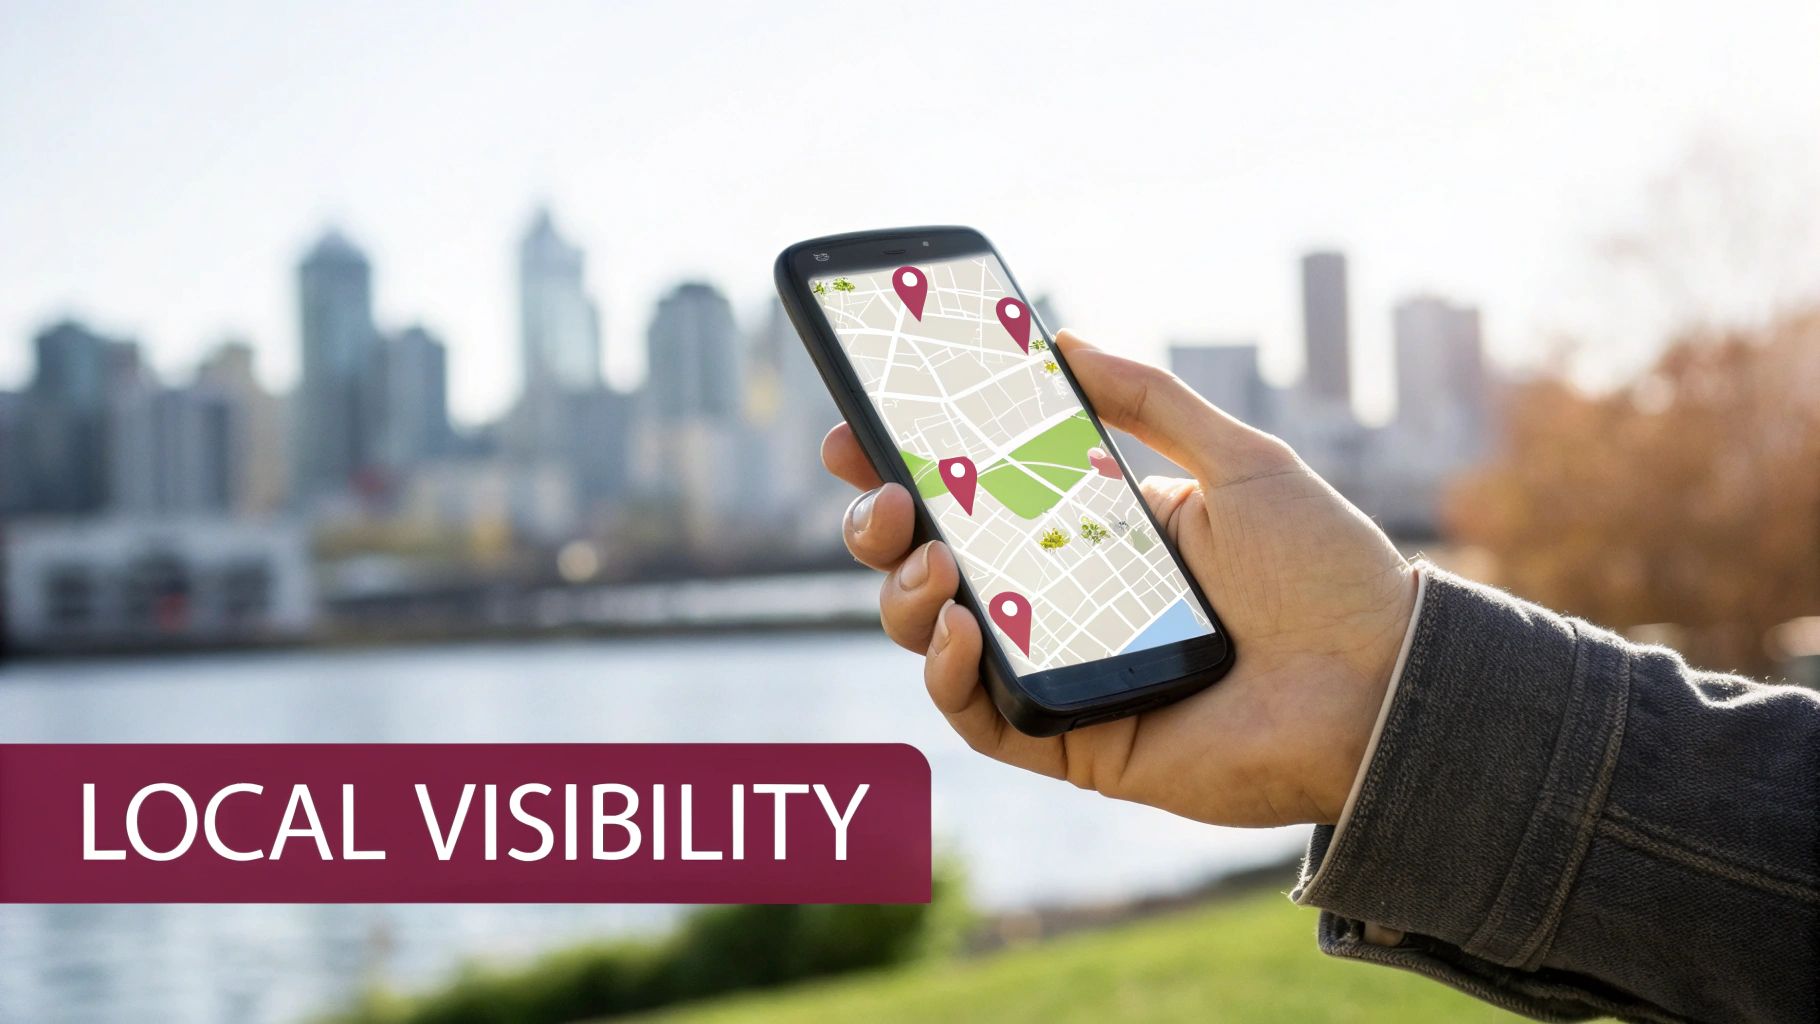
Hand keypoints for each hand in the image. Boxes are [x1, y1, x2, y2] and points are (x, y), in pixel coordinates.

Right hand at [822, 330, 1417, 826]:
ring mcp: (1063, 674)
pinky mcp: (1072, 742)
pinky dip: (945, 673)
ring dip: (904, 592)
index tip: (858, 428)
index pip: (975, 496)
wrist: (1387, 685)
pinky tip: (953, 624)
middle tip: (887, 492)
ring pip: (935, 636)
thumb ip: (1150, 400)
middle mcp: (1065, 604)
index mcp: (1094, 535)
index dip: (906, 464)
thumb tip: (1063, 341)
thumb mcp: (1238, 460)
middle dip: (884, 525)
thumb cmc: (1327, 572)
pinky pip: (978, 716)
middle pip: (934, 563)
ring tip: (930, 555)